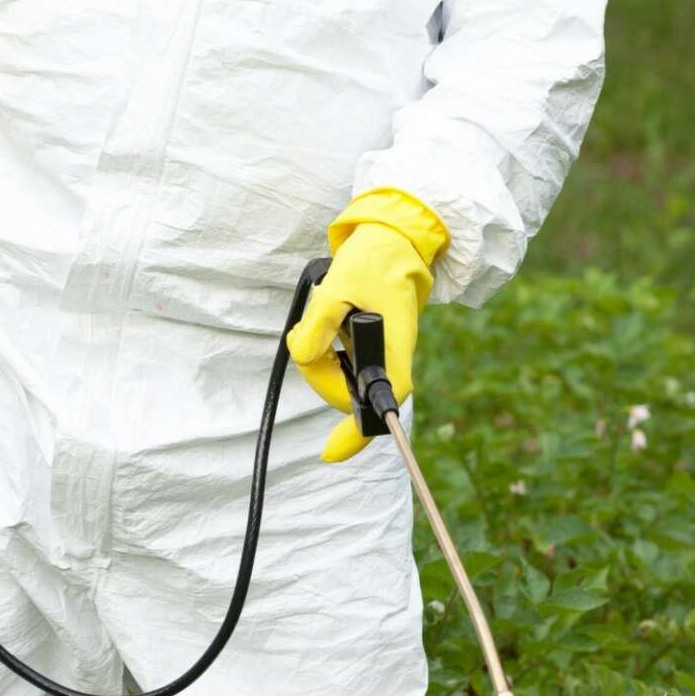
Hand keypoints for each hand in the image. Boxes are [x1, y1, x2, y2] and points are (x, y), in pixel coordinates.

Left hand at [285, 189, 447, 461]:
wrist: (391, 241)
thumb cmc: (373, 263)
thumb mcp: (339, 287)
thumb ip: (317, 325)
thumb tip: (301, 355)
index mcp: (394, 350)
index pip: (381, 404)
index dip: (356, 433)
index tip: (328, 454)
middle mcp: (388, 360)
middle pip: (344, 393)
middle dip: (318, 370)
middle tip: (311, 330)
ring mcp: (377, 356)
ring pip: (335, 376)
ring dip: (317, 352)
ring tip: (325, 312)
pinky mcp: (364, 349)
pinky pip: (334, 361)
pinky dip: (320, 345)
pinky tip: (326, 316)